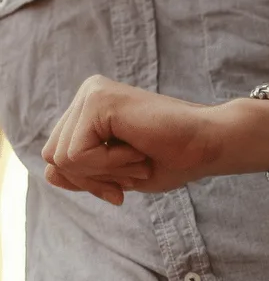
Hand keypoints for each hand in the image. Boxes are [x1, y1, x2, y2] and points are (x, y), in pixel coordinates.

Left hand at [42, 76, 220, 203]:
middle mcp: (86, 95)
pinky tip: (138, 150)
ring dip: (104, 172)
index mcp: (89, 109)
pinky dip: (109, 165)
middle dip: (92, 179)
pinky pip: (77, 154)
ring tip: (138, 158)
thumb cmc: (173, 159)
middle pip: (53, 157)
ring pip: (62, 158)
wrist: (208, 145)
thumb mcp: (117, 175)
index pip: (57, 158)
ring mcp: (91, 93)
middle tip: (134, 171)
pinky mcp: (97, 99)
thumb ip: (81, 173)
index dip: (87, 182)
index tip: (121, 187)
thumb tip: (49, 172)